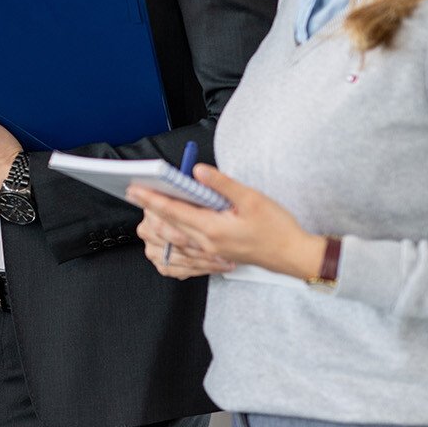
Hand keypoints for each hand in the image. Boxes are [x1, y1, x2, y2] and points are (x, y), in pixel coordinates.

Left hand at [127, 165, 327, 280]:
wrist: (292, 255)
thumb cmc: (276, 227)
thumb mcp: (251, 198)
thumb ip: (222, 184)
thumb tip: (198, 171)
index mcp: (213, 228)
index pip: (174, 211)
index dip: (152, 199)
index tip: (136, 190)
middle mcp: (206, 243)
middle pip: (169, 226)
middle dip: (150, 210)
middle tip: (135, 195)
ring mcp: (210, 252)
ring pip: (175, 239)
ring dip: (159, 225)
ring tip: (147, 210)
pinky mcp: (215, 255)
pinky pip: (186, 250)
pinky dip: (173, 241)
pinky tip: (169, 233)